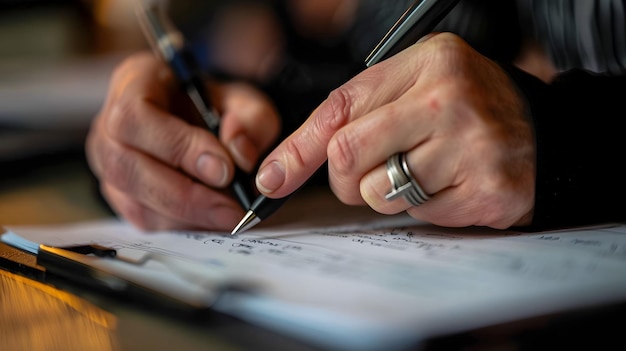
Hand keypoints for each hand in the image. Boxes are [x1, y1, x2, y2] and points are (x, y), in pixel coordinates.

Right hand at [86, 52, 279, 230]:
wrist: (208, 123)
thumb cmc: (220, 108)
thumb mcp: (246, 102)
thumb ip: (252, 121)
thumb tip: (239, 154)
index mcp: (134, 80)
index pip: (135, 116)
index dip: (177, 147)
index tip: (224, 170)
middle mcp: (109, 122)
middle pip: (126, 166)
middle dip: (185, 195)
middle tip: (231, 210)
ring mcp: (108, 161)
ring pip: (133, 200)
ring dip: (185, 216)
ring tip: (227, 217)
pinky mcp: (119, 194)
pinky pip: (141, 220)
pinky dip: (180, 226)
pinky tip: (211, 221)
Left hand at [254, 33, 534, 228]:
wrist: (543, 132)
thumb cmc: (466, 109)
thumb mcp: (413, 88)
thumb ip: (353, 116)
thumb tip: (280, 170)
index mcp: (426, 63)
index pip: (339, 108)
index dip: (297, 149)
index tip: (273, 178)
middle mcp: (448, 99)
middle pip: (348, 154)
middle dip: (344, 179)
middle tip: (367, 175)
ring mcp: (471, 145)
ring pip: (377, 193)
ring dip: (386, 194)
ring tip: (422, 172)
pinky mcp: (485, 190)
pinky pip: (418, 215)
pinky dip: (423, 207)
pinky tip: (449, 184)